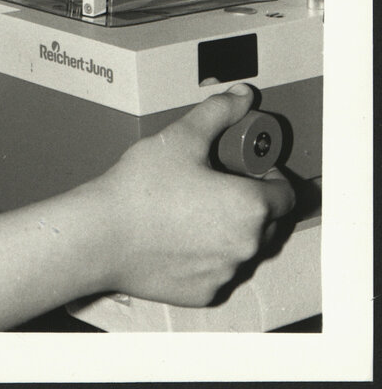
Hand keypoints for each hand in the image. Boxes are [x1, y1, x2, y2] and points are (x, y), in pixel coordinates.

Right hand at [0, 83, 295, 329]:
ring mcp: (226, 273)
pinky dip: (207, 254)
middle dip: (249, 201)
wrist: (102, 235)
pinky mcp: (204, 292)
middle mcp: (247, 246)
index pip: (285, 193)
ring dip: (229, 229)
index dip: (268, 175)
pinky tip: (179, 236)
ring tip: (193, 208)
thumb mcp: (181, 136)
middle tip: (215, 182)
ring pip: (241, 247)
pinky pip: (217, 270)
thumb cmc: (142, 186)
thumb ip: (219, 113)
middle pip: (266, 222)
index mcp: (250, 207)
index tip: (244, 167)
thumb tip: (243, 96)